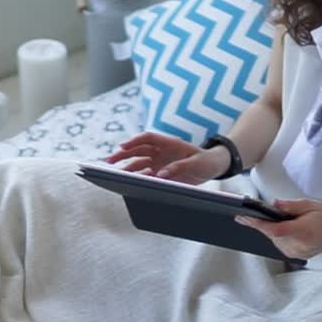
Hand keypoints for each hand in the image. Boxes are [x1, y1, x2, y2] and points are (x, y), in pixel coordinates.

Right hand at [104, 131, 228, 184]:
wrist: (212, 168)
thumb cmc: (205, 161)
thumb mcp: (196, 163)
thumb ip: (179, 167)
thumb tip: (161, 174)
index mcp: (168, 143)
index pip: (147, 138)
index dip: (134, 141)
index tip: (123, 146)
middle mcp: (160, 152)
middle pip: (137, 150)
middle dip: (122, 154)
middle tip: (109, 161)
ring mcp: (159, 162)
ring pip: (138, 163)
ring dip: (126, 168)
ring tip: (116, 175)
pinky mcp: (160, 174)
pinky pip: (146, 176)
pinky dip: (138, 178)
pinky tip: (131, 182)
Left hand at [234, 198, 321, 259]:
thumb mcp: (310, 205)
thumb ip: (290, 206)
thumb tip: (274, 204)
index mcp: (303, 231)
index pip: (276, 230)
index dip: (259, 224)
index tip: (244, 218)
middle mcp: (298, 245)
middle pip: (271, 234)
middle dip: (263, 223)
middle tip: (253, 213)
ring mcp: (296, 253)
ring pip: (273, 240)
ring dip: (271, 229)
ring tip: (279, 220)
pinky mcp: (294, 255)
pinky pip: (279, 244)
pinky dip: (277, 235)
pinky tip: (284, 228)